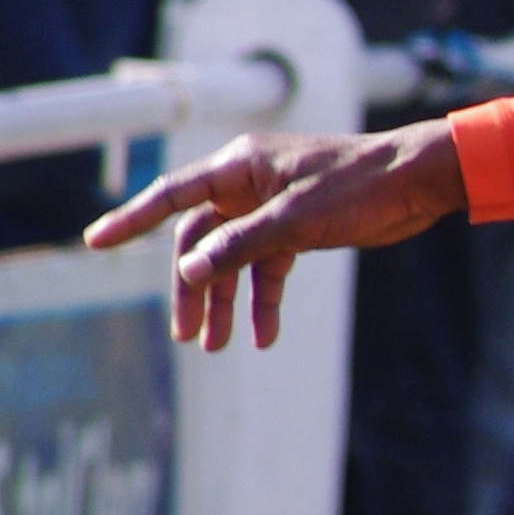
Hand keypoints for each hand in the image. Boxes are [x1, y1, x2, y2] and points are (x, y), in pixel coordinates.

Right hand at [86, 122, 468, 349]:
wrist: (418, 181)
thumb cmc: (360, 186)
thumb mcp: (297, 220)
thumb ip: (241, 245)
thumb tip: (189, 270)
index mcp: (239, 168)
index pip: (171, 196)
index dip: (132, 220)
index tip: (95, 242)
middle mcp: (249, 184)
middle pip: (201, 240)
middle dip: (193, 288)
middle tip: (189, 336)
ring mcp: (273, 207)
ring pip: (234, 259)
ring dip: (225, 300)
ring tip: (216, 347)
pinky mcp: (300, 228)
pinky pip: (268, 266)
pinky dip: (263, 299)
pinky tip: (263, 335)